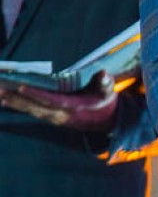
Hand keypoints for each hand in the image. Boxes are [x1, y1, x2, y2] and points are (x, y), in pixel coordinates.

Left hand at [0, 69, 117, 130]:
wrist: (108, 121)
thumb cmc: (106, 102)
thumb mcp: (108, 91)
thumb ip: (105, 82)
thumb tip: (104, 75)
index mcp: (74, 108)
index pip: (51, 101)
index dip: (36, 94)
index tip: (21, 87)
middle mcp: (62, 115)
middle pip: (36, 107)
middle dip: (17, 98)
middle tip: (1, 89)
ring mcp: (56, 119)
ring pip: (32, 110)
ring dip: (15, 103)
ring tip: (0, 94)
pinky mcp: (53, 119)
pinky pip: (34, 112)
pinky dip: (21, 106)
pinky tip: (8, 100)